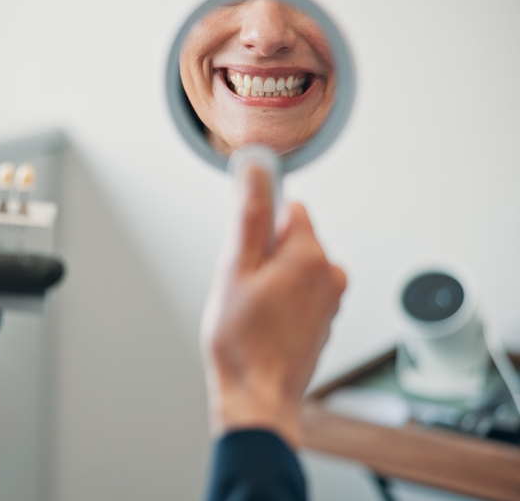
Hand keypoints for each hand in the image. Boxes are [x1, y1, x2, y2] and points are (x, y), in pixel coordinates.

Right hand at [200, 165, 345, 447]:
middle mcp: (330, 275)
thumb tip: (256, 170)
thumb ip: (249, 214)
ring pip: (294, 268)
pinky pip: (300, 293)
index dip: (259, 225)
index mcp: (311, 256)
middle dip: (264, 255)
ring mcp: (330, 300)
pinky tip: (262, 323)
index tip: (244, 248)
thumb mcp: (235, 269)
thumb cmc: (242, 342)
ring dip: (271, 280)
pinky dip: (280, 301)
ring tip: (250, 309)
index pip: (290, 208)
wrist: (257, 396)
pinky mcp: (325, 320)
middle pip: (292, 239)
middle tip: (241, 285)